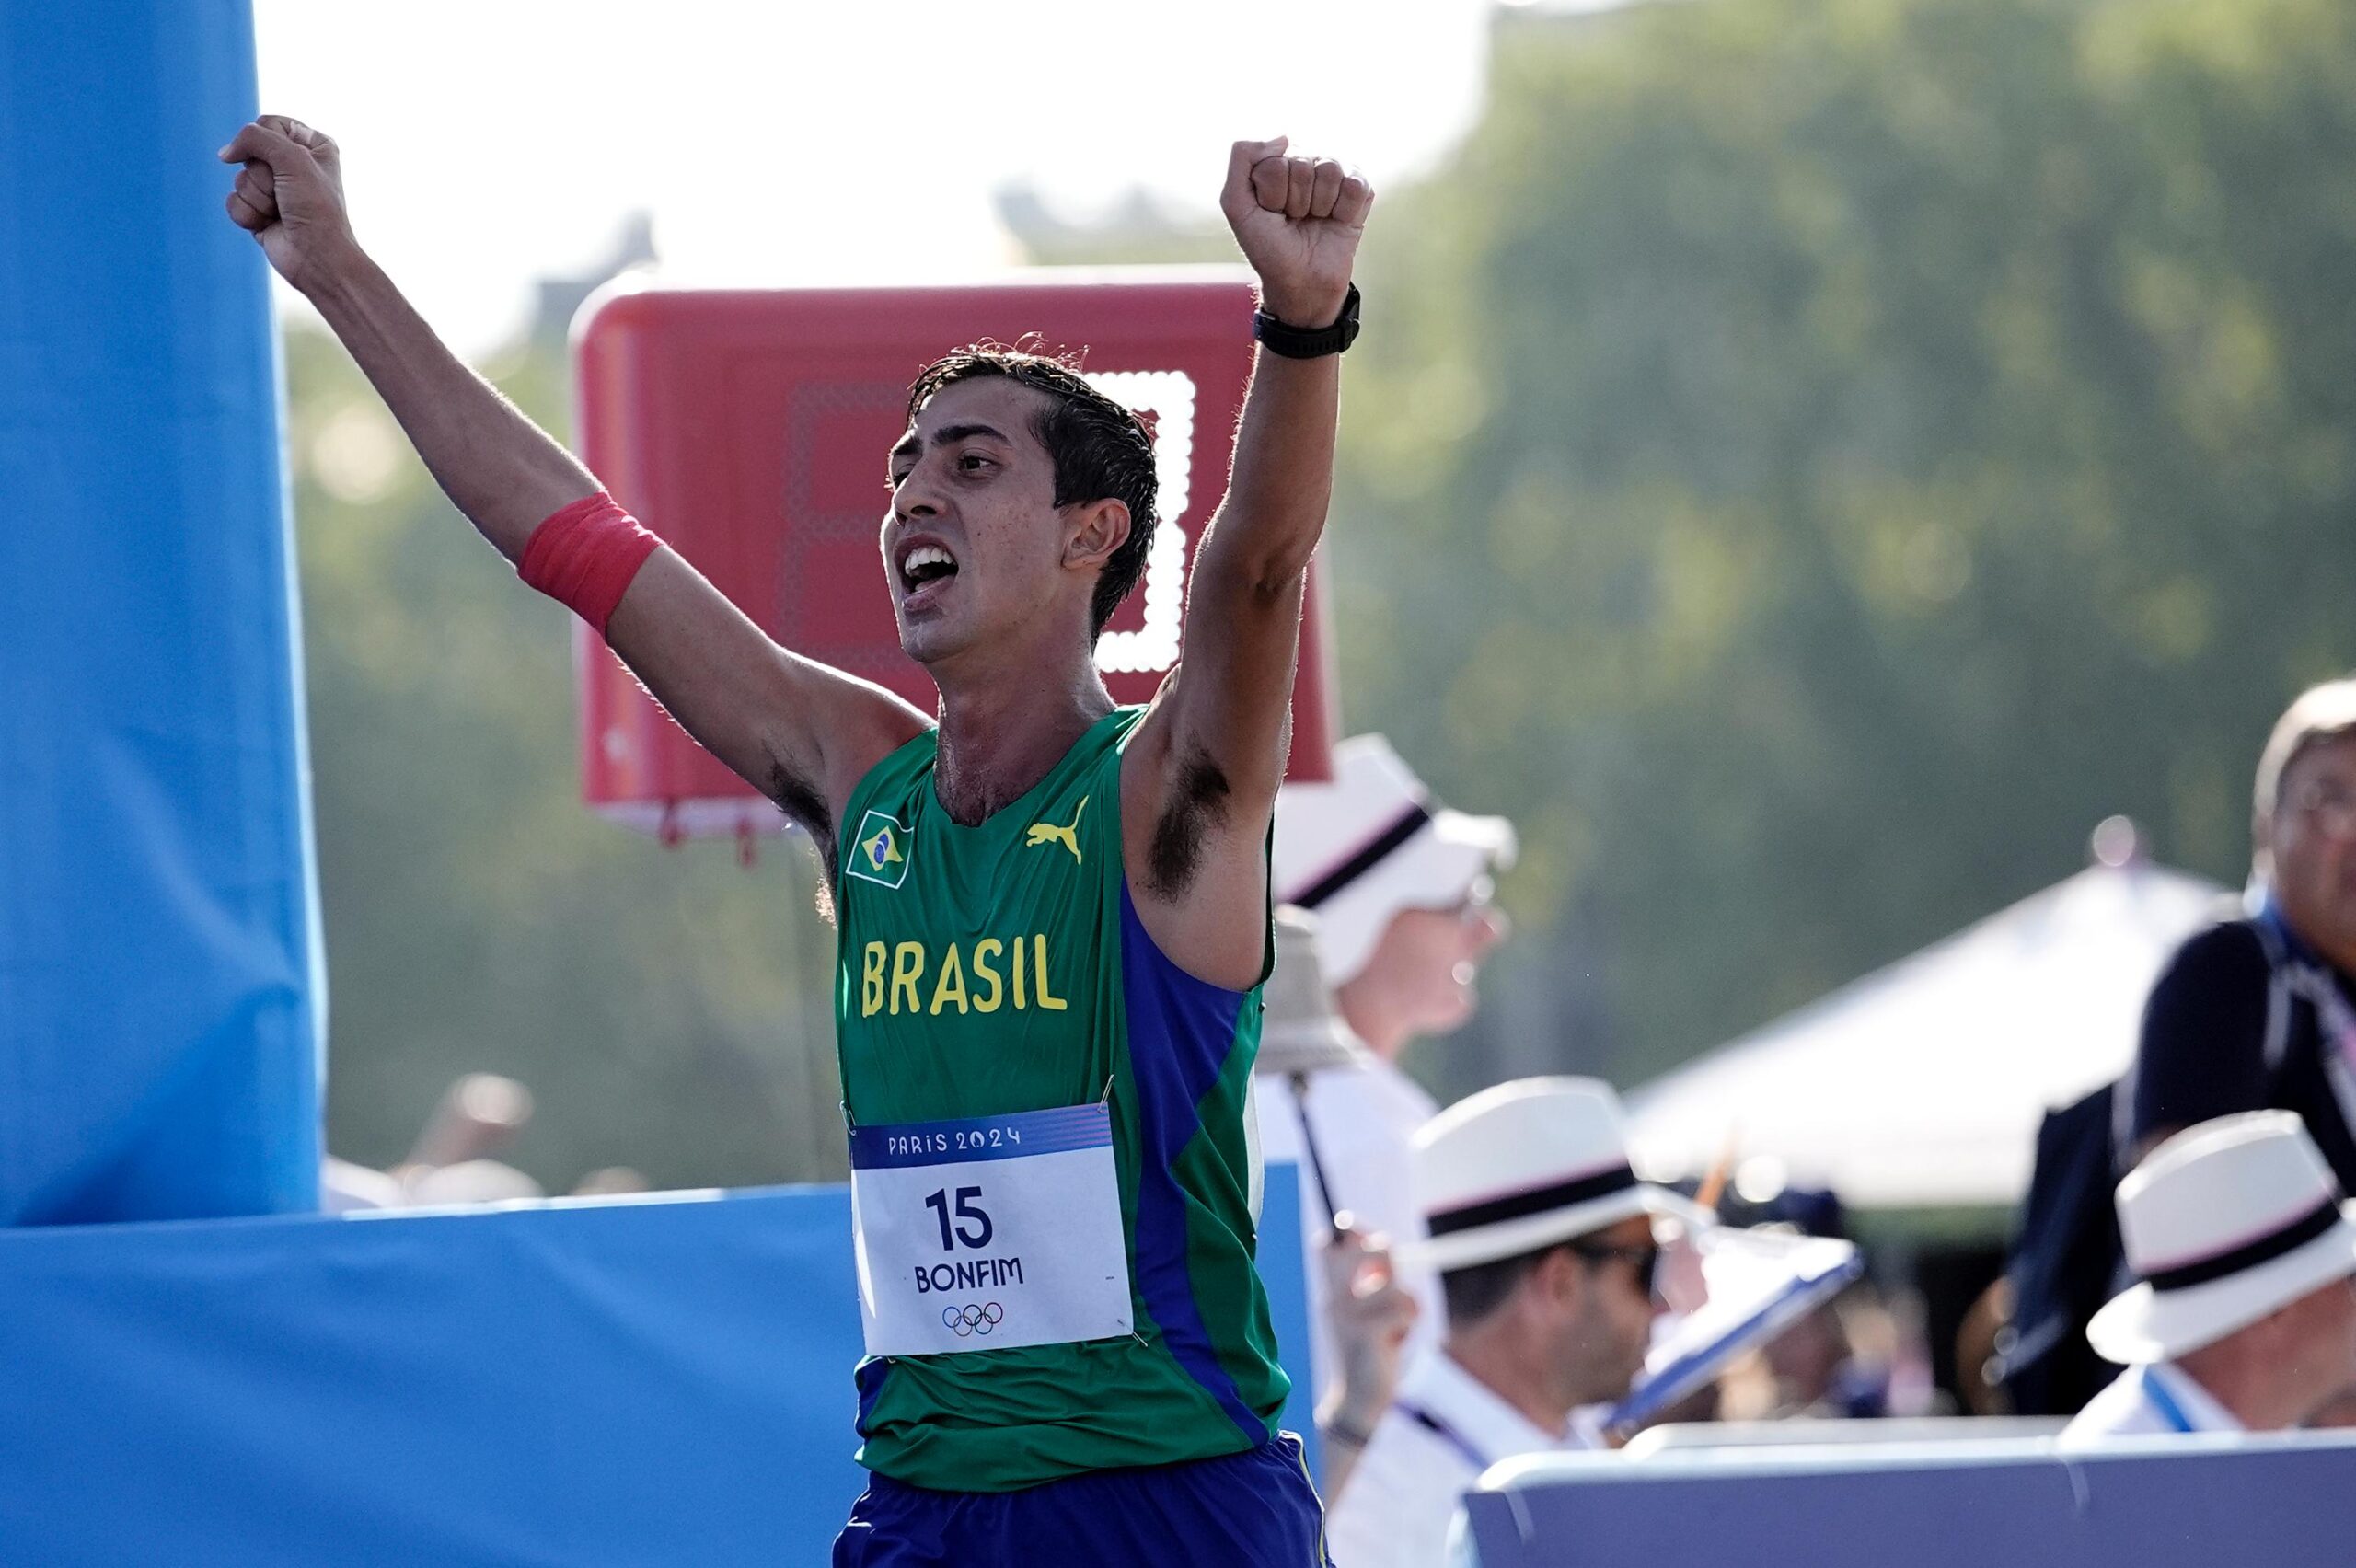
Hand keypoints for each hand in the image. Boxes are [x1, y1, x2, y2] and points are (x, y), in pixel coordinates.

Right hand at [218, 115, 355, 293]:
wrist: (317, 258)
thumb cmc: (315, 208)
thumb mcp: (292, 158)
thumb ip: (254, 138)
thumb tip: (225, 154)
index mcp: (313, 146)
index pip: (269, 123)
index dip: (267, 141)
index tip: (286, 162)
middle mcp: (294, 165)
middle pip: (250, 151)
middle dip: (262, 175)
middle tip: (285, 193)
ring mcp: (275, 190)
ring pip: (240, 178)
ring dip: (258, 197)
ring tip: (280, 212)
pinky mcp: (260, 212)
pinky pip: (234, 201)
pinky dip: (248, 214)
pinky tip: (269, 225)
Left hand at [1220, 137, 1373, 329]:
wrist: (1300, 283)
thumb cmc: (1267, 247)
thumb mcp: (1237, 205)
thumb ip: (1241, 159)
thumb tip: (1284, 137)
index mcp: (1277, 161)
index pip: (1276, 162)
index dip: (1272, 196)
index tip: (1271, 215)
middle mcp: (1307, 163)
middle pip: (1304, 165)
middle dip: (1296, 202)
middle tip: (1294, 220)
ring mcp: (1335, 176)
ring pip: (1330, 171)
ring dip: (1319, 206)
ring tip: (1314, 221)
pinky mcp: (1361, 192)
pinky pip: (1355, 186)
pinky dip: (1344, 211)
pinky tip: (1336, 221)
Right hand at [1319, 1222, 1418, 1434]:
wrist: (1360, 1399)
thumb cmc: (1371, 1352)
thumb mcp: (1370, 1314)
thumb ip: (1376, 1282)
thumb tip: (1386, 1246)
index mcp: (1333, 1293)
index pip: (1328, 1245)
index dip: (1350, 1229)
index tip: (1364, 1236)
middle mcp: (1335, 1300)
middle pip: (1370, 1250)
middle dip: (1389, 1257)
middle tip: (1390, 1276)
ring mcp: (1349, 1316)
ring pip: (1394, 1285)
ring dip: (1407, 1304)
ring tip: (1400, 1325)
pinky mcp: (1366, 1333)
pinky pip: (1402, 1311)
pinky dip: (1408, 1324)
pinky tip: (1396, 1342)